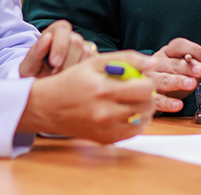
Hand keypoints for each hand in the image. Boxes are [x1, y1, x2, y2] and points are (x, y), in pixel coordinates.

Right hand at [18, 51, 155, 143]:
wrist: (48, 107)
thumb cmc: (73, 81)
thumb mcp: (96, 62)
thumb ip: (127, 59)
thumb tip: (152, 63)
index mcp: (104, 90)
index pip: (145, 89)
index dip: (149, 81)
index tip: (143, 77)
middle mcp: (105, 113)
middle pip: (147, 106)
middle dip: (149, 95)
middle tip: (140, 88)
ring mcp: (105, 129)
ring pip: (143, 120)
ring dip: (145, 108)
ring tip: (134, 99)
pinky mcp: (105, 140)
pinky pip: (133, 132)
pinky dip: (136, 122)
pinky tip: (127, 111)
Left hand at [19, 19, 98, 77]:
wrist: (41, 89)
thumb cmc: (32, 75)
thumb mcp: (28, 67)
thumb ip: (36, 51)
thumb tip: (47, 37)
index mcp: (53, 33)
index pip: (62, 29)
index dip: (60, 45)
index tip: (54, 63)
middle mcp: (70, 37)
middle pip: (76, 41)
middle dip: (66, 62)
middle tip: (56, 76)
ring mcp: (83, 48)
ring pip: (87, 52)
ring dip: (75, 69)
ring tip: (62, 80)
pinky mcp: (91, 60)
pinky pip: (94, 63)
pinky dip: (84, 73)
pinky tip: (72, 81)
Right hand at [149, 38, 200, 112]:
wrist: (148, 90)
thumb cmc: (173, 75)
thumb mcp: (191, 66)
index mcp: (168, 52)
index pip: (179, 45)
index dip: (194, 50)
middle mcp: (158, 63)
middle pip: (172, 63)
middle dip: (187, 67)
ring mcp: (151, 80)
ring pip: (163, 79)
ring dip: (177, 82)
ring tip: (191, 84)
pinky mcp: (150, 97)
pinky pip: (157, 99)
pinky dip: (168, 103)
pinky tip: (178, 105)